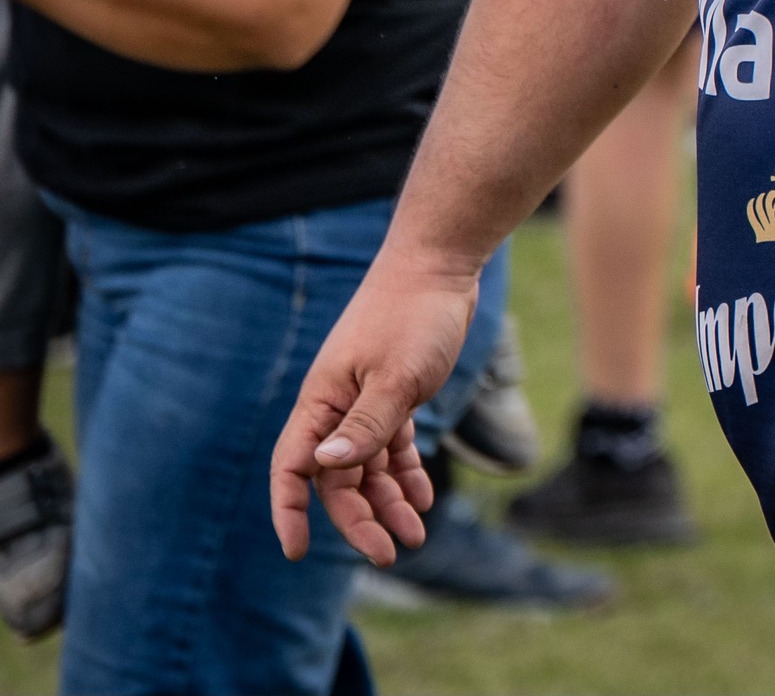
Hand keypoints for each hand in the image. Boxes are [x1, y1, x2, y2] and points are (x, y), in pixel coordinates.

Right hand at [269, 253, 478, 564]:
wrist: (442, 262)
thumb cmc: (414, 313)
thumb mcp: (397, 374)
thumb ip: (366, 423)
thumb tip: (325, 467)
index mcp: (323, 400)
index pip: (292, 467)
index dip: (289, 511)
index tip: (297, 551)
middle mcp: (337, 404)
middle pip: (336, 477)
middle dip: (358, 519)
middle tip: (389, 554)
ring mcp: (366, 397)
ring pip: (368, 465)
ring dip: (387, 502)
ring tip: (415, 536)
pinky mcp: (396, 390)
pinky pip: (393, 444)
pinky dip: (406, 471)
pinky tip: (424, 497)